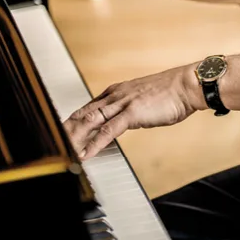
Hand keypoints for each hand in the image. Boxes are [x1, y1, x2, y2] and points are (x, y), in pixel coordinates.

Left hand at [63, 64, 199, 159]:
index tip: (65, 127)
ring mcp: (122, 103)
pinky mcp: (131, 113)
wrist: (186, 85)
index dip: (76, 118)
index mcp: (118, 91)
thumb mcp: (144, 99)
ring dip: (76, 136)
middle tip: (54, 138)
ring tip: (63, 148)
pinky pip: (108, 131)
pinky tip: (86, 154)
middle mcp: (115, 95)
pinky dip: (95, 143)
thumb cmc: (171, 93)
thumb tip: (126, 118)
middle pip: (85, 112)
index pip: (90, 105)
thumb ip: (131, 107)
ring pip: (91, 120)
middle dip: (68, 127)